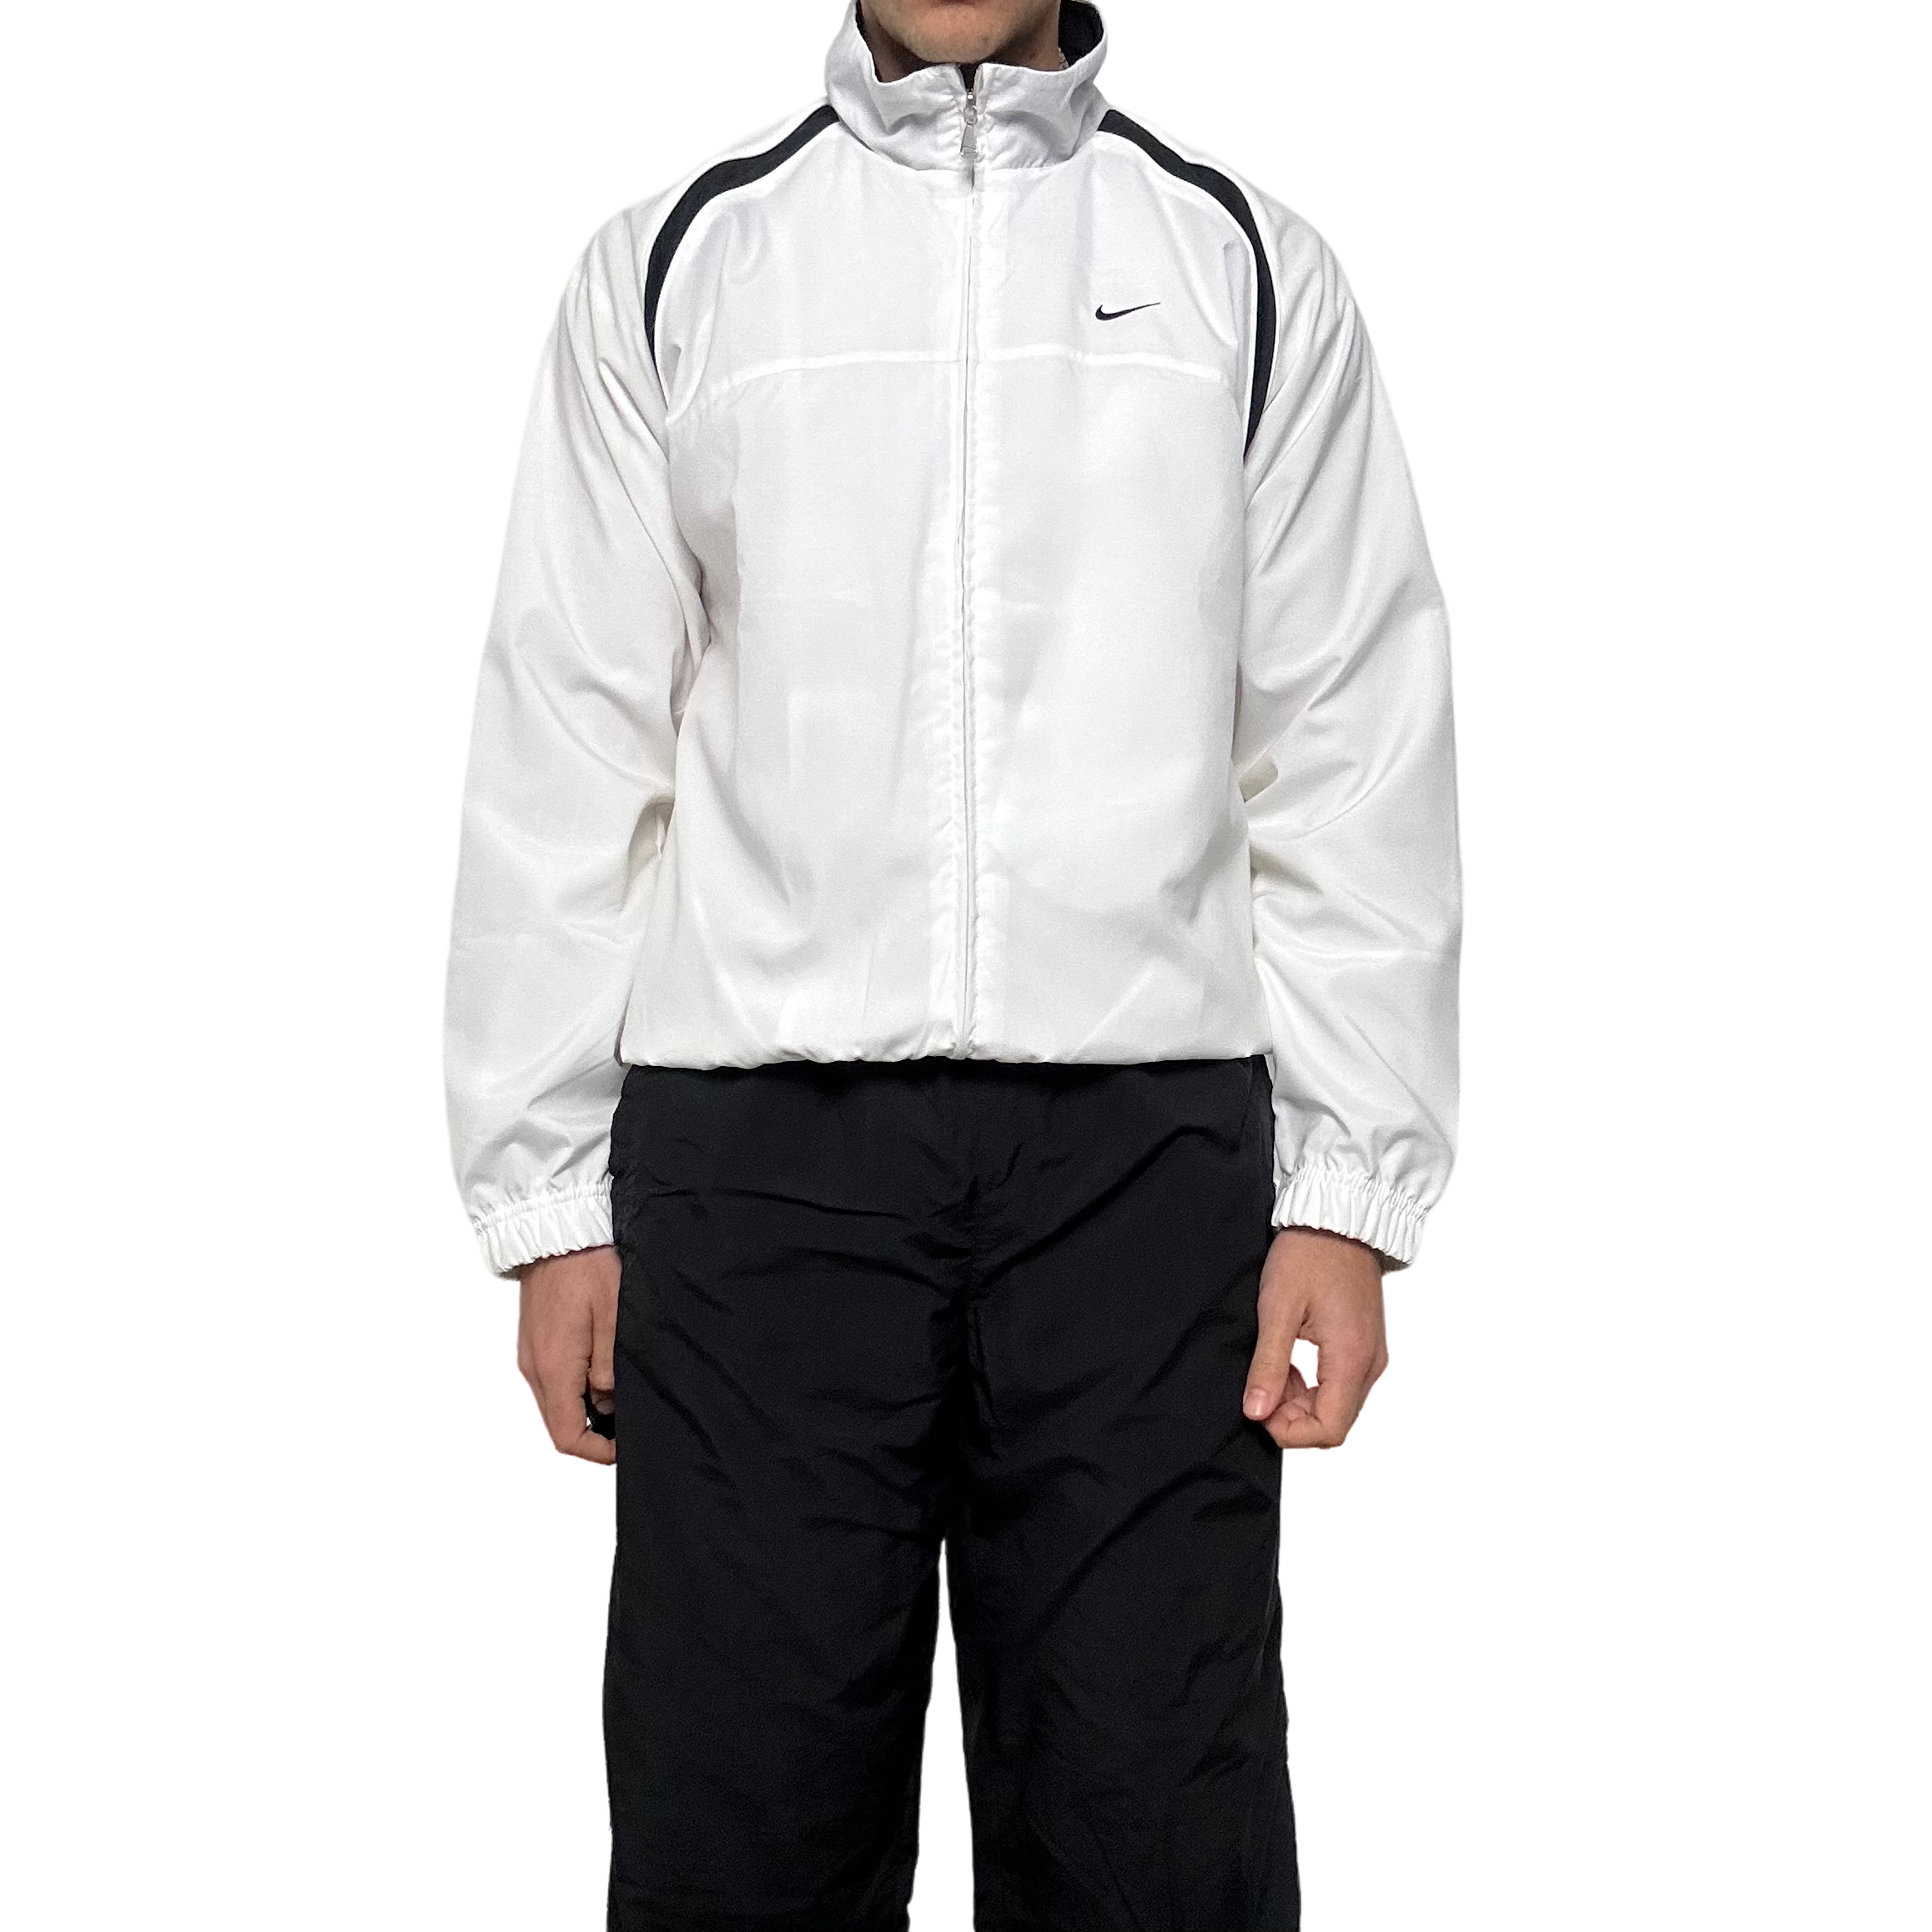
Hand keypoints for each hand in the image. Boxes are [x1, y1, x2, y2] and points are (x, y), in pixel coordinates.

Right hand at [514, 1244, 620, 1465]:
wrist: (555, 1235)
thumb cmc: (586, 1266)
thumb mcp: (614, 1317)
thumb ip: (610, 1368)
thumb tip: (609, 1404)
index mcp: (554, 1366)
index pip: (566, 1434)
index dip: (595, 1451)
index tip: (620, 1450)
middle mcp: (534, 1366)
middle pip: (556, 1425)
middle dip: (588, 1435)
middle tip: (621, 1432)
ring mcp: (528, 1356)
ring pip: (551, 1406)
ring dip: (579, 1414)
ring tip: (613, 1404)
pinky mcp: (531, 1344)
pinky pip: (548, 1383)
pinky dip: (570, 1393)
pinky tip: (595, 1379)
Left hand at [1242, 1225, 1388, 1450]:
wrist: (1337, 1220)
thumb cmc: (1310, 1254)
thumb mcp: (1278, 1310)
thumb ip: (1268, 1366)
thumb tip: (1255, 1410)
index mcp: (1352, 1359)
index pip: (1329, 1429)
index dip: (1289, 1432)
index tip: (1259, 1412)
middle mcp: (1369, 1363)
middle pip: (1333, 1419)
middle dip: (1292, 1416)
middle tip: (1259, 1390)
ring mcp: (1370, 1354)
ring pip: (1335, 1402)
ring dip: (1300, 1399)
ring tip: (1270, 1371)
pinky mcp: (1363, 1344)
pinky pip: (1339, 1381)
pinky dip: (1312, 1383)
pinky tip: (1289, 1361)